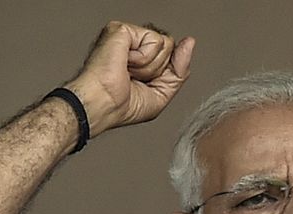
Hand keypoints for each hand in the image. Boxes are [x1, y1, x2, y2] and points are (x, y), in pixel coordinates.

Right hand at [66, 21, 194, 137]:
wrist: (102, 104)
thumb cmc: (121, 105)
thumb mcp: (162, 93)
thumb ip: (180, 70)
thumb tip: (190, 42)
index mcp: (140, 58)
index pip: (171, 54)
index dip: (167, 71)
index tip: (145, 83)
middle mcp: (133, 44)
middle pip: (170, 47)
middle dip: (158, 70)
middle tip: (134, 79)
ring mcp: (128, 35)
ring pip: (165, 44)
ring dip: (150, 67)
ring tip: (128, 72)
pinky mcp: (123, 29)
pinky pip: (154, 41)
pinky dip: (143, 59)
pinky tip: (125, 63)